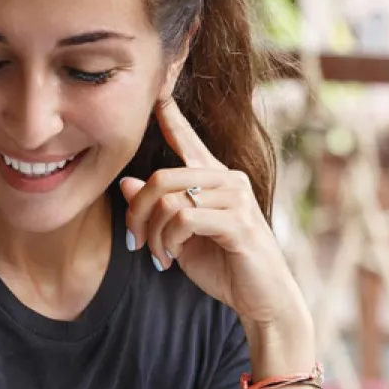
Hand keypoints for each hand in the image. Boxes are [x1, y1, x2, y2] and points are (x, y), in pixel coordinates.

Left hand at [119, 96, 307, 333]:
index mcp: (215, 179)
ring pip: (170, 199)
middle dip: (138, 213)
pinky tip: (171, 258)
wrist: (262, 299)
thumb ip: (157, 209)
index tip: (156, 88)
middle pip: (163, 176)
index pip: (187, 140)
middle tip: (136, 241)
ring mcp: (237, 199)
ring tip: (158, 255)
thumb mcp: (180, 237)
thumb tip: (127, 182)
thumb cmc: (224, 267)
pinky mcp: (239, 222)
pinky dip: (168, 241)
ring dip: (153, 233)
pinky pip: (184, 219)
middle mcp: (228, 180)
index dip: (170, 114)